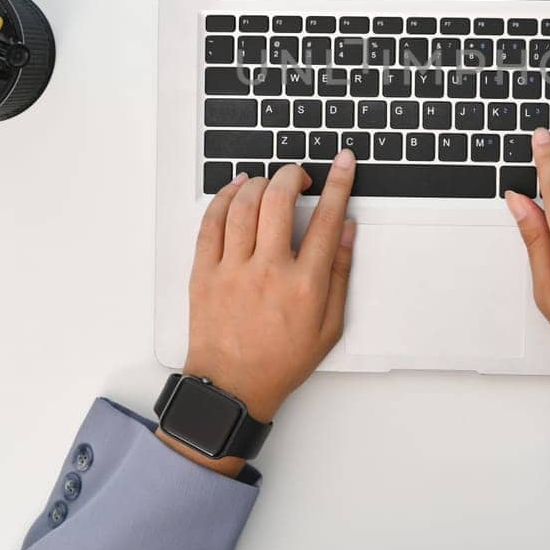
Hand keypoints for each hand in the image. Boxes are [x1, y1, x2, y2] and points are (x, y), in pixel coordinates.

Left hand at [158, 150, 356, 474]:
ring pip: (244, 204)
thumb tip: (346, 229)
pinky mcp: (204, 273)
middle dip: (293, 174)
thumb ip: (339, 273)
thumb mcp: (330, 325)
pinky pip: (211, 223)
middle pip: (280, 199)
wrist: (232, 387)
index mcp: (304, 284)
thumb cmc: (281, 360)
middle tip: (299, 175)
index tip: (343, 163)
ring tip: (268, 182)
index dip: (339, 183)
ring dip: (260, 182)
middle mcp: (268, 271)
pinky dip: (224, 198)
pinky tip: (236, 190)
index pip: (326, 218)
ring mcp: (232, 270)